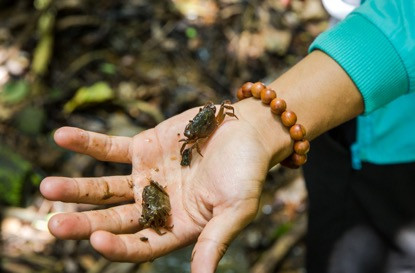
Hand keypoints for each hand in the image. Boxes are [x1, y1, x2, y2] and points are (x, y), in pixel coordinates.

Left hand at [40, 100, 285, 272]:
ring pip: (106, 187)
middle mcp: (156, 205)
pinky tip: (62, 137)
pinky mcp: (143, 147)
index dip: (119, 247)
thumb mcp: (237, 209)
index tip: (96, 241)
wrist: (248, 131)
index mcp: (176, 227)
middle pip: (114, 219)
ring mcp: (146, 176)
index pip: (141, 245)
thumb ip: (216, 241)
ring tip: (48, 187)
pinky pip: (111, 147)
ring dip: (77, 187)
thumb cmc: (248, 173)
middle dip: (85, 223)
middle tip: (54, 225)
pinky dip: (87, 143)